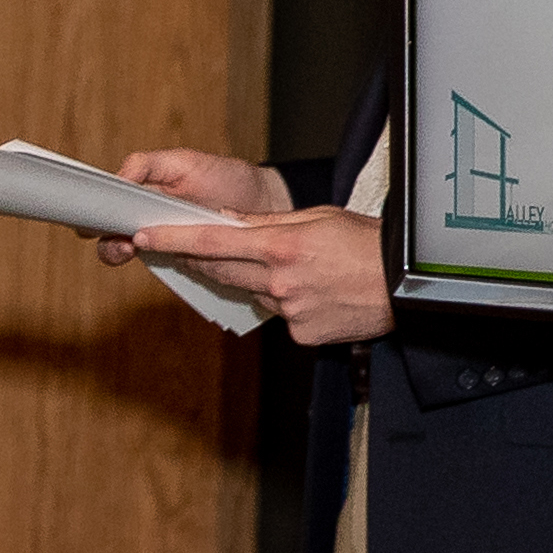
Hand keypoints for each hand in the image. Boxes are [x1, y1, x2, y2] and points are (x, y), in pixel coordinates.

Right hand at [89, 148, 290, 267]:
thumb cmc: (224, 178)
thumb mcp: (184, 162)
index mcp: (138, 195)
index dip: (90, 214)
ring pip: (128, 255)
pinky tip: (162, 257)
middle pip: (108, 238)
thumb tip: (117, 178)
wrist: (265, 203)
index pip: (103, 207)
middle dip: (106, 241)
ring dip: (123, 254)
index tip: (92, 218)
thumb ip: (147, 165)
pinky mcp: (182, 261)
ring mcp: (161, 243)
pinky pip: (162, 267)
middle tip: (119, 239)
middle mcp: (144, 221)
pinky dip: (157, 264)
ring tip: (133, 248)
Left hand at [131, 209, 394, 344]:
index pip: (214, 242)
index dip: (175, 240)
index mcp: (282, 246)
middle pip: (221, 269)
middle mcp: (280, 281)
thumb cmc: (367, 243)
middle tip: (183, 246)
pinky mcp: (301, 334)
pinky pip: (280, 315)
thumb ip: (267, 223)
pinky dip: (287, 302)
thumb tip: (227, 222)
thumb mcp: (317, 218)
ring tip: (297, 267)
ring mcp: (290, 311)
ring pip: (253, 293)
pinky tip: (315, 292)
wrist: (407, 284)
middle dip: (199, 257)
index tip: (145, 237)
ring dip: (256, 279)